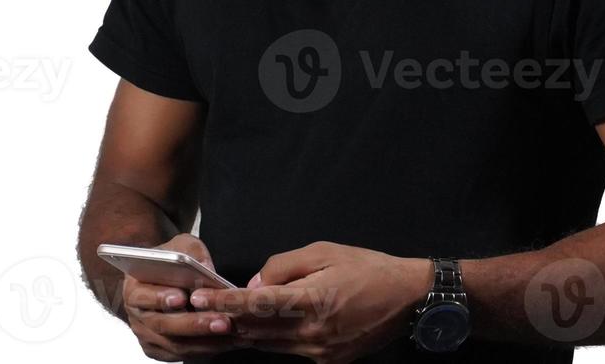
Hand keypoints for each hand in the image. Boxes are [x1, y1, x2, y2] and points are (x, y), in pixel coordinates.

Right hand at [120, 233, 246, 361]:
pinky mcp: (161, 350)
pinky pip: (183, 355)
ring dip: (206, 342)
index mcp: (134, 289)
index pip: (143, 296)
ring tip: (232, 332)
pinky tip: (228, 341)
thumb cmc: (168, 262)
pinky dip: (206, 349)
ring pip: (176, 345)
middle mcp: (137, 317)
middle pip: (164, 325)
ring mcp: (148, 337)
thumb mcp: (178, 246)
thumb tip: (206, 268)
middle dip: (195, 325)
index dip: (161, 297)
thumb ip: (190, 252)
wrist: (158, 281)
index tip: (182, 297)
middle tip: (223, 322)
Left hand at [188, 241, 432, 363]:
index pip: (256, 303)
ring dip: (243, 333)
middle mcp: (312, 333)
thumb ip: (285, 266)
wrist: (409, 298)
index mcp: (311, 301)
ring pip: (268, 345)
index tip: (198, 296)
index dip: (224, 300)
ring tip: (217, 320)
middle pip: (256, 330)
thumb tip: (255, 283)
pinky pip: (288, 350)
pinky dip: (269, 340)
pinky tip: (256, 330)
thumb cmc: (368, 267)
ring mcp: (320, 352)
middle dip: (225, 319)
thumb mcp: (325, 252)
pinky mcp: (328, 360)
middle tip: (196, 310)